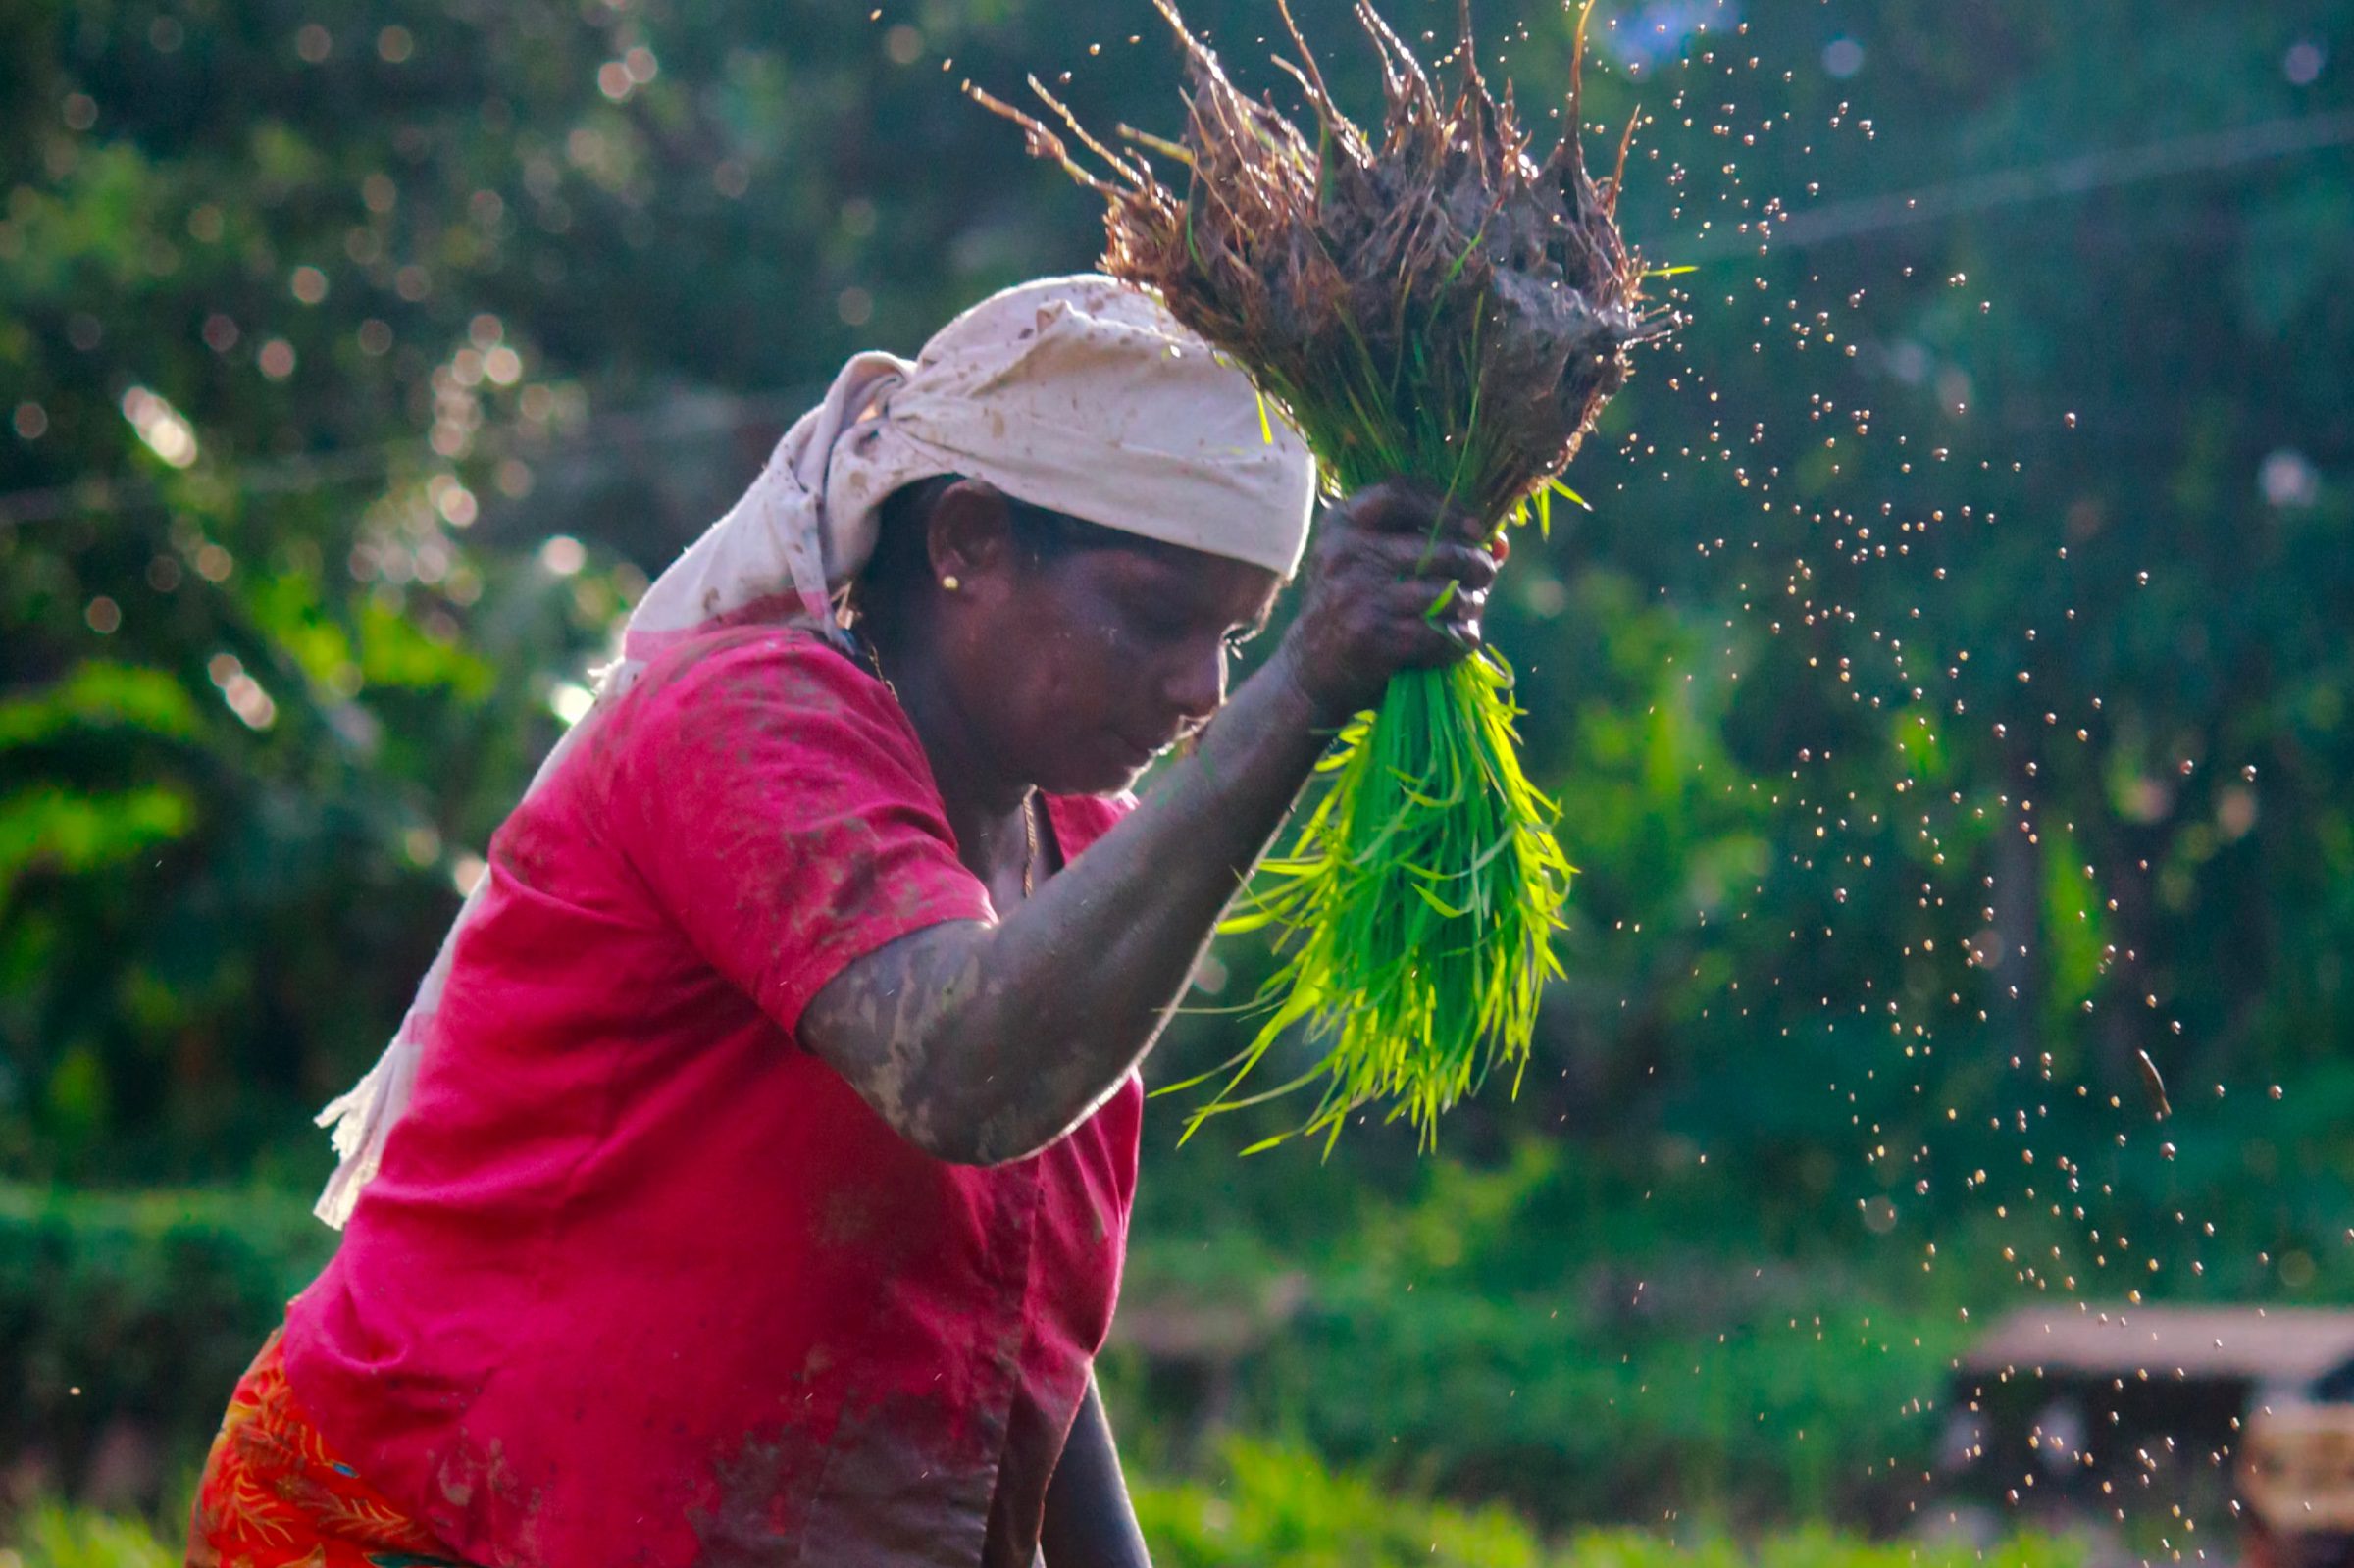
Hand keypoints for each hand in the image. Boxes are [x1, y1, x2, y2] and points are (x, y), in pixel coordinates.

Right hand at [1272, 478, 1498, 723]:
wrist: (1309, 672)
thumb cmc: (1352, 609)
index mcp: (1341, 523)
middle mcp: (1345, 553)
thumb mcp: (1368, 563)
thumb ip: (1425, 542)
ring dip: (1470, 607)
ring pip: (1445, 594)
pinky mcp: (1373, 637)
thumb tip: (1500, 543)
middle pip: (1437, 547)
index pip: (1398, 493)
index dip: (1446, 506)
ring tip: (1469, 613)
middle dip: (1474, 563)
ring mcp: (1358, 595)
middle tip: (1484, 574)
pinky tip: (1457, 643)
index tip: (1474, 526)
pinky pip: (1439, 634)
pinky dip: (1458, 641)